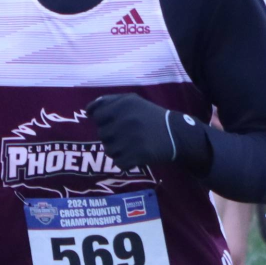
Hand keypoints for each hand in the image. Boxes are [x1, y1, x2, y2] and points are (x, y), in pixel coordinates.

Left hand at [85, 93, 201, 170]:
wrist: (177, 134)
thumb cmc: (149, 117)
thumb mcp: (132, 101)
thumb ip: (108, 101)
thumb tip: (88, 110)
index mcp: (123, 104)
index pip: (96, 115)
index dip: (104, 121)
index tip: (115, 123)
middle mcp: (126, 120)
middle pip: (101, 134)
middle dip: (112, 136)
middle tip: (128, 135)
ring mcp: (131, 138)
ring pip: (108, 150)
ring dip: (118, 150)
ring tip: (133, 144)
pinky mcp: (138, 155)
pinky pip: (118, 163)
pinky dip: (125, 162)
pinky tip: (136, 155)